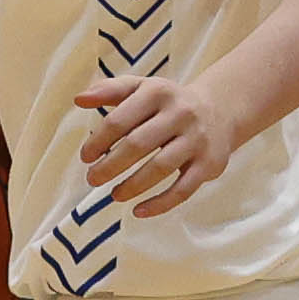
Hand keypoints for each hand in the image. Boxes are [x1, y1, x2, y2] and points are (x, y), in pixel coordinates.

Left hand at [73, 72, 244, 217]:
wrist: (219, 111)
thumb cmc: (168, 103)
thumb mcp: (142, 88)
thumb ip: (109, 90)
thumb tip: (79, 99)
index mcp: (158, 92)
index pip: (120, 120)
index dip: (98, 141)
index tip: (86, 157)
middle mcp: (180, 114)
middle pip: (138, 144)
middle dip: (110, 165)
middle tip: (92, 179)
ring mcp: (196, 140)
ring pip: (160, 168)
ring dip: (132, 186)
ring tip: (114, 195)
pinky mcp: (209, 164)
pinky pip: (182, 189)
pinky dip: (159, 204)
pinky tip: (139, 211)